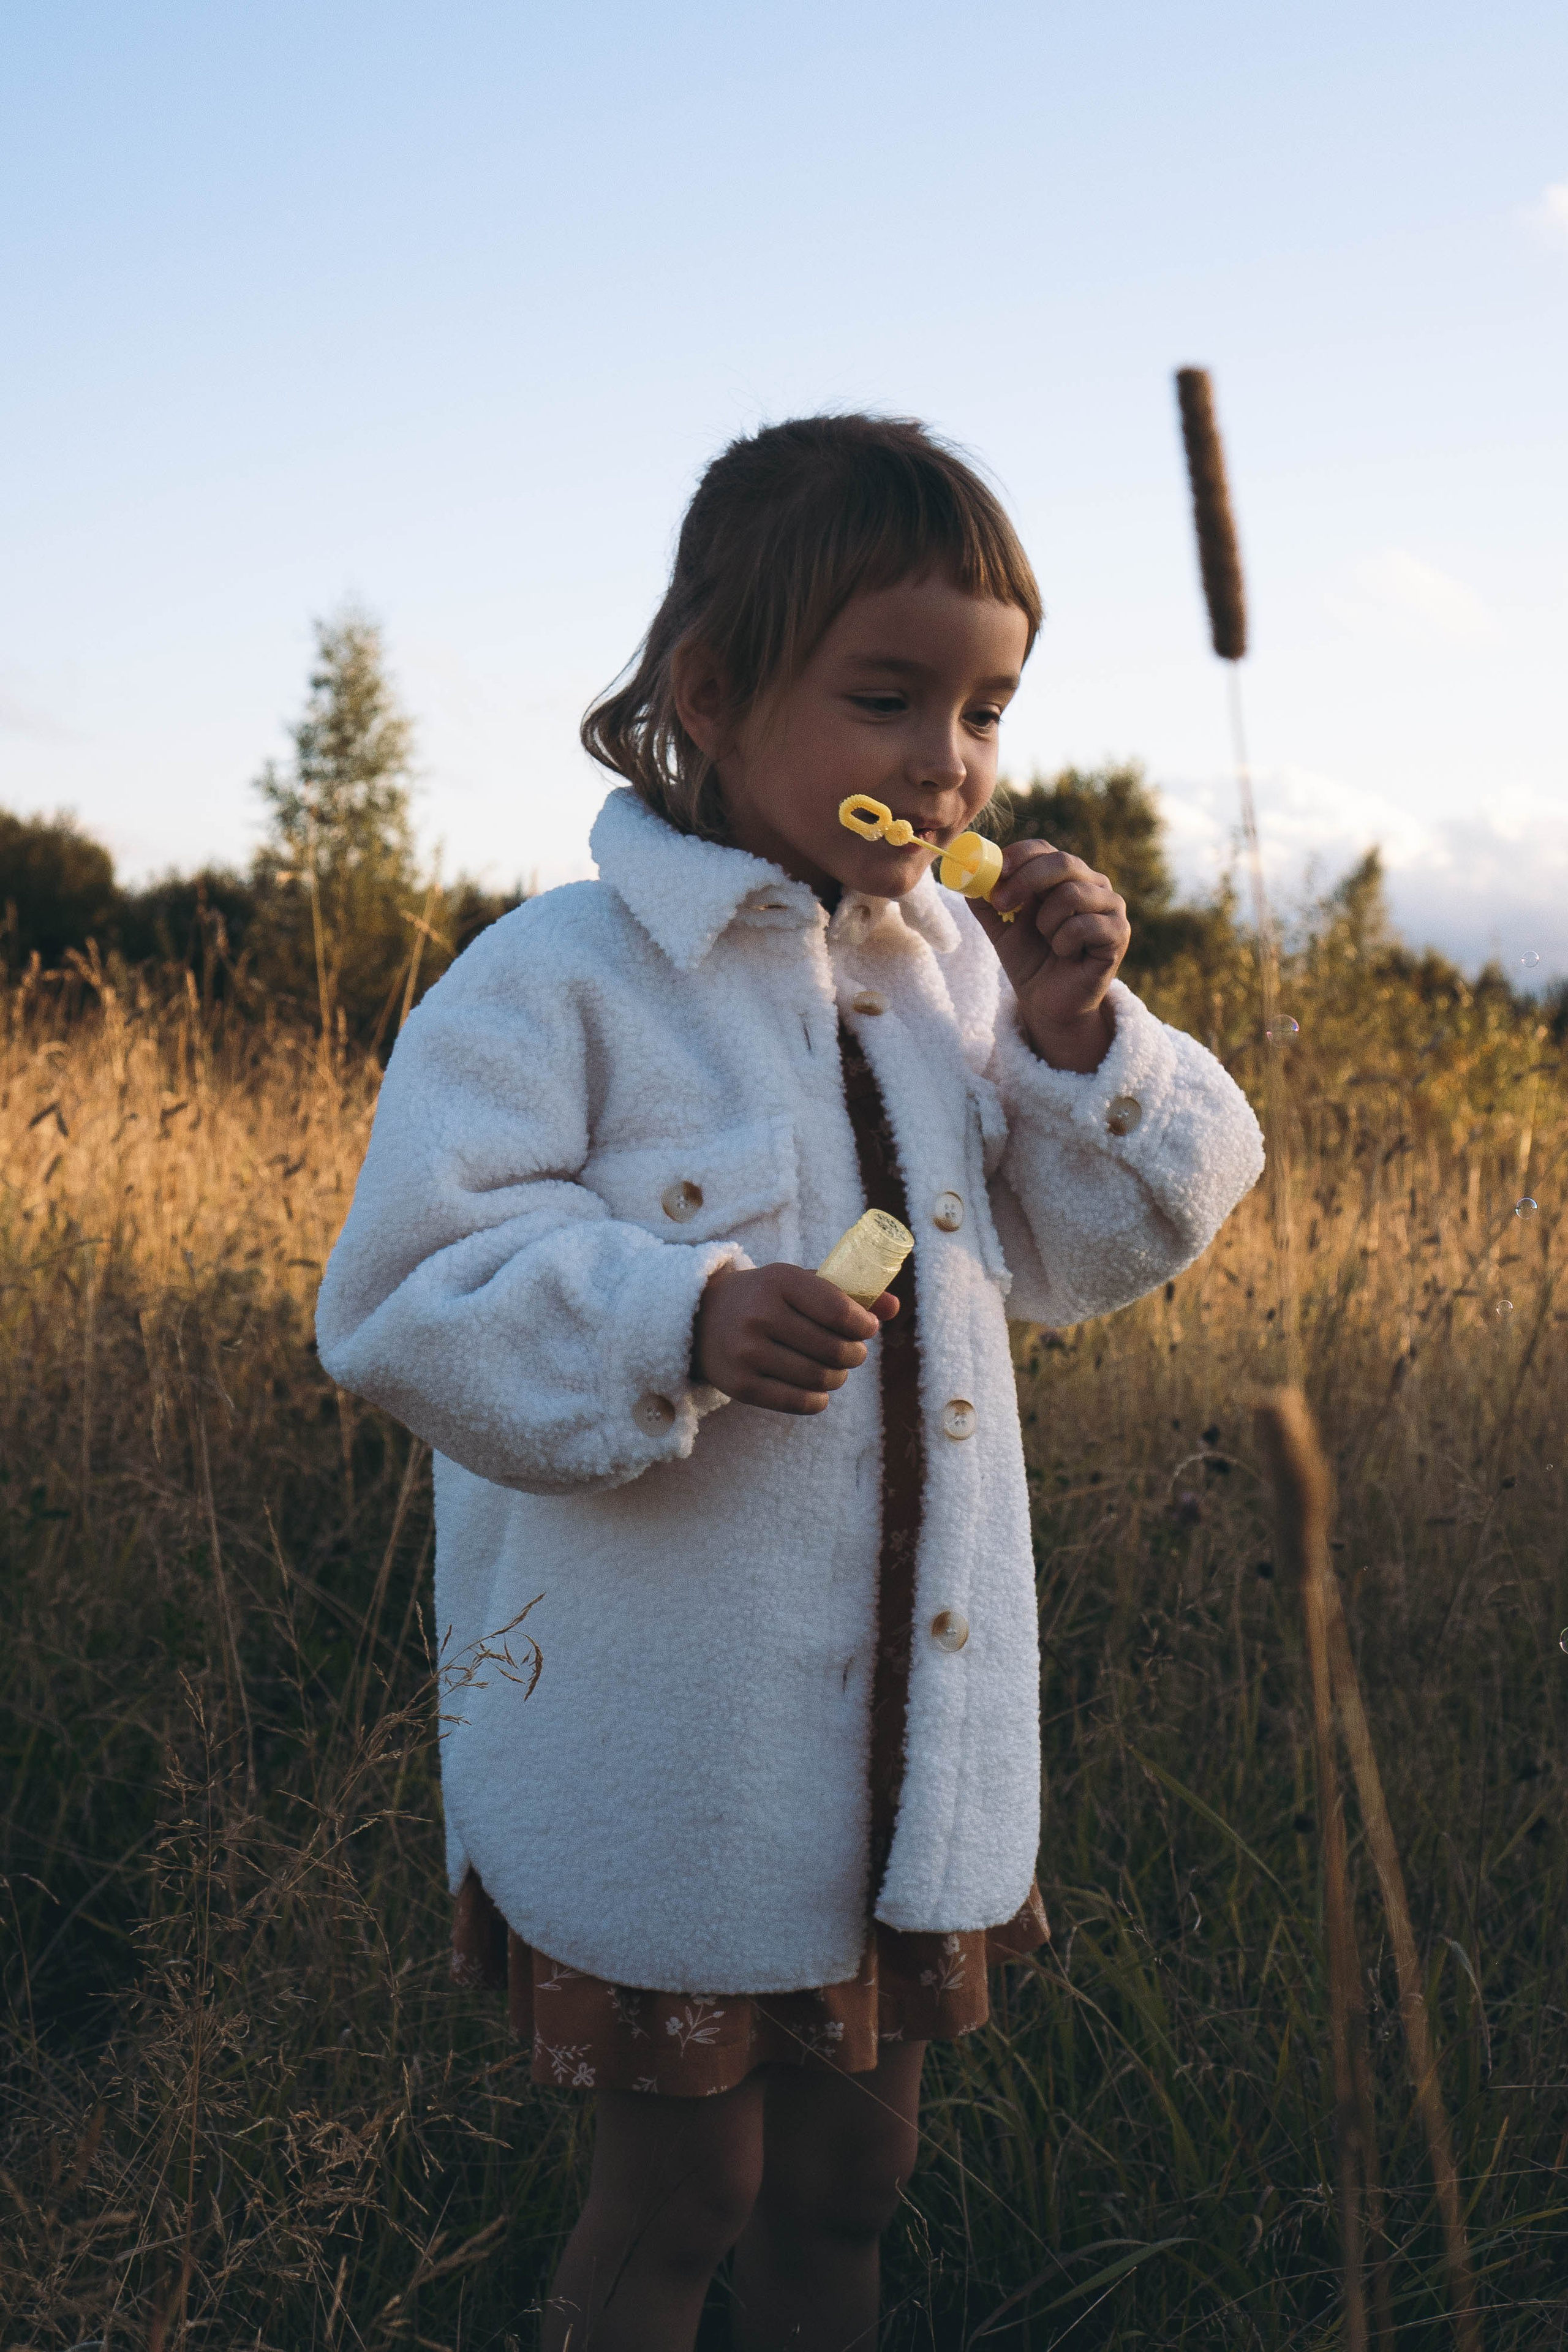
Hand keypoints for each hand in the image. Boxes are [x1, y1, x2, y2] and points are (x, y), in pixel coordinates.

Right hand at [693, 1262, 898, 1414]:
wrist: (700, 1318)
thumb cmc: (765, 1298)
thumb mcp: (800, 1283)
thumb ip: (847, 1292)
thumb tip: (895, 1306)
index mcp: (780, 1280)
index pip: (840, 1311)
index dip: (864, 1326)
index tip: (867, 1329)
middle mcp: (761, 1314)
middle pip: (835, 1349)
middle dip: (855, 1355)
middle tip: (853, 1353)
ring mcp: (748, 1352)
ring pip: (821, 1378)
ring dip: (837, 1377)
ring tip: (833, 1370)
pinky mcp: (740, 1385)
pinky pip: (800, 1403)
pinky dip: (818, 1400)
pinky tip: (817, 1390)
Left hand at [971, 840, 1129, 1070]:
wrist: (1048, 1002)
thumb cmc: (1029, 958)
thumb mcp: (1001, 926)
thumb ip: (984, 900)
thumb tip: (966, 873)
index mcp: (1065, 876)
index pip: (1043, 849)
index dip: (1018, 857)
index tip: (994, 875)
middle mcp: (1093, 884)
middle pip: (1062, 862)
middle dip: (1025, 881)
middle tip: (1002, 904)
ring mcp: (1111, 906)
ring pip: (1073, 894)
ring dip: (1047, 921)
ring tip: (1048, 940)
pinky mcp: (1119, 933)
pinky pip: (1085, 925)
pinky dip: (1065, 942)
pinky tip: (1066, 954)